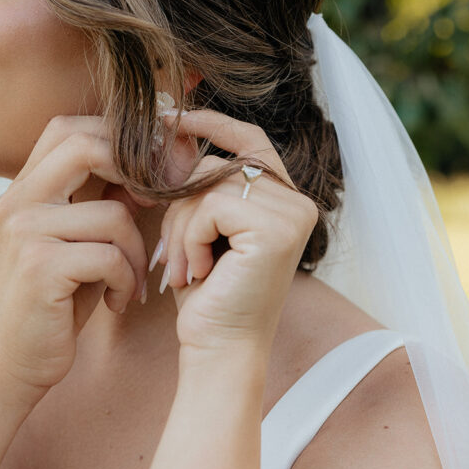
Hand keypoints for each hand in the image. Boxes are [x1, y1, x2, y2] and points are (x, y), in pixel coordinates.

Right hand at [0, 114, 161, 405]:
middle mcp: (19, 200)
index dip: (120, 138)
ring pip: (114, 215)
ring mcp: (26, 231)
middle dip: (136, 173)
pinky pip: (110, 256)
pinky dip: (127, 282)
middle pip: (87, 146)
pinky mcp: (40, 267)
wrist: (11, 364)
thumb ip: (102, 198)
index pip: (71, 127)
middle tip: (157, 207)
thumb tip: (154, 160)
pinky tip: (119, 302)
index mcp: (25, 187)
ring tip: (131, 282)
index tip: (155, 171)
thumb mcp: (78, 239)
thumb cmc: (55, 299)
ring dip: (137, 254)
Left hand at [153, 109, 318, 358]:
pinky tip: (199, 273)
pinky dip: (189, 239)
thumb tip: (170, 130)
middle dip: (179, 206)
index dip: (211, 123)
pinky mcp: (277, 229)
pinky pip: (209, 206)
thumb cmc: (207, 294)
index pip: (249, 140)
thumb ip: (200, 186)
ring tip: (185, 269)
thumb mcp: (202, 229)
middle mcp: (298, 203)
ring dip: (180, 228)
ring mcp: (292, 214)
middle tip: (174, 256)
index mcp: (285, 200)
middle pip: (217, 166)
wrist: (217, 349)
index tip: (170, 119)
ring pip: (208, 186)